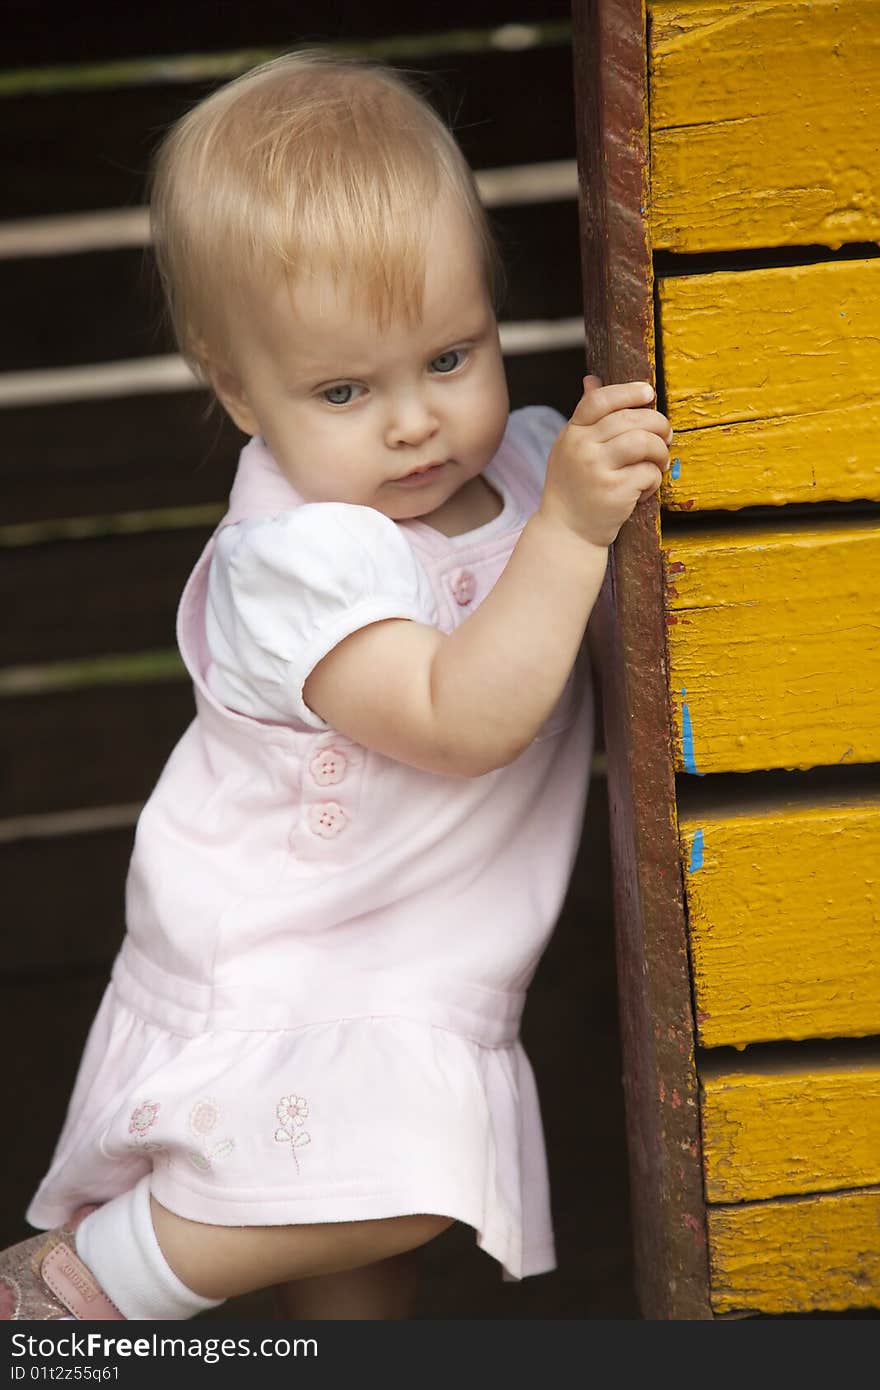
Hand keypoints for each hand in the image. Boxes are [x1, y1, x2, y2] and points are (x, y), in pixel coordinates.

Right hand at [539, 376, 672, 547]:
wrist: (567, 532)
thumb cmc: (574, 488)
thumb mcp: (571, 449)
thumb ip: (585, 417)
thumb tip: (592, 380)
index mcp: (571, 434)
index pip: (600, 401)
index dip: (628, 392)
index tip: (648, 393)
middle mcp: (581, 449)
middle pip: (630, 419)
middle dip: (657, 424)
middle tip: (666, 436)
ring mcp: (596, 471)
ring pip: (644, 443)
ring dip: (660, 451)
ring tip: (659, 462)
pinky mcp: (614, 493)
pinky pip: (649, 474)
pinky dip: (654, 481)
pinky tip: (644, 489)